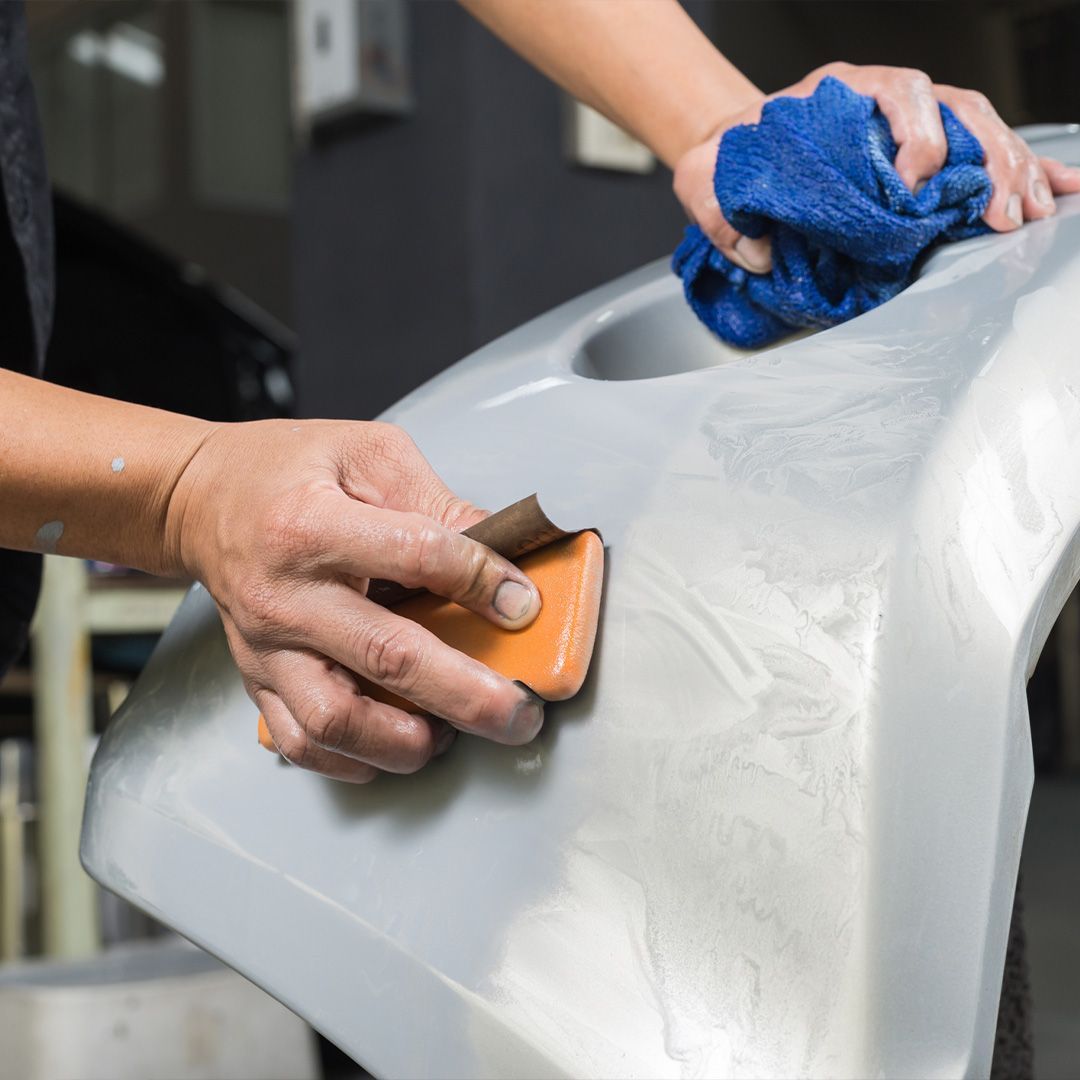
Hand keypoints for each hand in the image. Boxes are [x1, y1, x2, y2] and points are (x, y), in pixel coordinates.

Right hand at [164, 419, 544, 782]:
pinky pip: (302, 742)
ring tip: (454, 734)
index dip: (482, 582)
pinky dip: (355, 760)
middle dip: (468, 694)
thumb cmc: (289, 471)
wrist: (202, 499)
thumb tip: (502, 556)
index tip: (524, 604)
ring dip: (407, 741)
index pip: (416, 556)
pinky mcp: (258, 678)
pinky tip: (399, 744)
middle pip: (388, 656)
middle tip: (519, 712)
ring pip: (337, 720)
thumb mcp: (369, 454)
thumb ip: (437, 502)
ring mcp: (268, 645)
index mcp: (313, 523)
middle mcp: (286, 594)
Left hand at [673, 62, 1079, 274]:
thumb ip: (720, 215)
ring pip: (979, 128)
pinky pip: (979, 149)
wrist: (735, 146)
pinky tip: (1053, 192)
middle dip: (987, 160)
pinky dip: (1018, 169)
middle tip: (1001, 213)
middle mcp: (887, 97)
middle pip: (958, 108)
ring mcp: (911, 118)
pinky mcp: (923, 146)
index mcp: (842, 90)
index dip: (918, 138)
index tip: (914, 190)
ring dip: (1012, 168)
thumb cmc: (729, 159)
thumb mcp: (705, 181)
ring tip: (1034, 212)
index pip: (902, 93)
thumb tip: (757, 254)